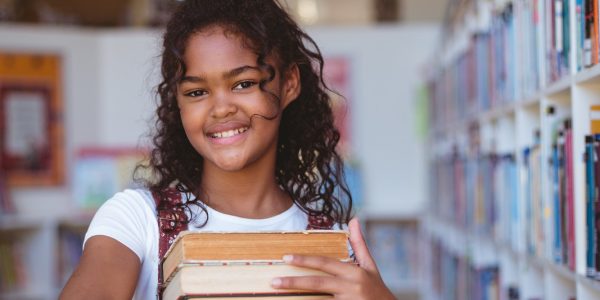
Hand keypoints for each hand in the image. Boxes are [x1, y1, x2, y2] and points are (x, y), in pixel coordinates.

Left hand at [271, 218, 395, 299]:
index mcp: (354, 272)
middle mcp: (351, 287)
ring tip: (280, 292)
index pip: (325, 263)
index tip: (286, 257)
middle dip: (294, 281)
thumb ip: (359, 243)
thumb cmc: (377, 289)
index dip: (305, 260)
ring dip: (299, 295)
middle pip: (318, 283)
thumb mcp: (370, 266)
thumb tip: (353, 219)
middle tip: (274, 280)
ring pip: (318, 298)